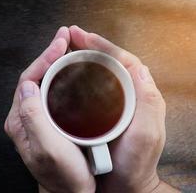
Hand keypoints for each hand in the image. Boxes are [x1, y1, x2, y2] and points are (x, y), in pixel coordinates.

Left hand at [4, 27, 95, 192]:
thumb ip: (33, 117)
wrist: (70, 191)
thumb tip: (28, 86)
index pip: (28, 79)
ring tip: (68, 49)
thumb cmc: (62, 175)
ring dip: (54, 63)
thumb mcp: (47, 148)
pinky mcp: (48, 120)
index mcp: (21, 120)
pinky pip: (51, 92)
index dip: (44, 59)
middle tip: (64, 39)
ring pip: (43, 82)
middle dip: (49, 55)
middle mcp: (25, 116)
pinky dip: (61, 77)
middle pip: (34, 76)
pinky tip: (71, 72)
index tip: (60, 44)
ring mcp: (36, 118)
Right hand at [69, 25, 178, 192]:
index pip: (122, 60)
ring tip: (66, 49)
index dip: (102, 46)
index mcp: (140, 95)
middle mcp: (127, 95)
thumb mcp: (146, 135)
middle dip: (90, 46)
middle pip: (108, 62)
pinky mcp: (99, 112)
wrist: (122, 185)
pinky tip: (66, 74)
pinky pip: (89, 88)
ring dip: (82, 58)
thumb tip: (140, 69)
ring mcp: (112, 103)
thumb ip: (147, 103)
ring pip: (97, 73)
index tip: (83, 37)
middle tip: (71, 36)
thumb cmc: (134, 164)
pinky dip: (78, 77)